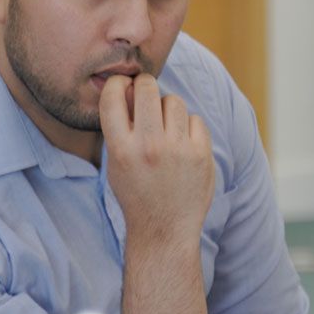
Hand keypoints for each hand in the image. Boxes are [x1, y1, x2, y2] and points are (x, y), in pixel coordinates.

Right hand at [99, 74, 214, 242]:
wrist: (164, 229)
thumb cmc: (136, 193)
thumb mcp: (115, 164)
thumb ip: (120, 128)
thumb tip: (128, 86)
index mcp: (121, 149)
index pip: (113, 96)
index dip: (117, 83)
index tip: (122, 86)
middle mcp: (148, 146)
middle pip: (147, 88)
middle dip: (144, 86)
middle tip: (146, 94)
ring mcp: (177, 150)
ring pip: (173, 101)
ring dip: (168, 109)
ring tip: (165, 127)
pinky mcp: (201, 155)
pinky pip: (195, 119)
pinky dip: (188, 127)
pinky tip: (182, 143)